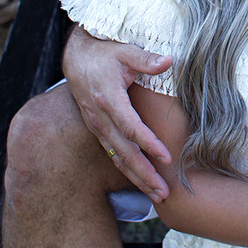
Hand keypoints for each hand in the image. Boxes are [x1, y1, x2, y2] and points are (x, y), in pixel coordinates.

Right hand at [63, 25, 173, 200]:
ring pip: (117, 158)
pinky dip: (127, 170)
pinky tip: (141, 181)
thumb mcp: (126, 51)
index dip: (149, 143)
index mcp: (109, 98)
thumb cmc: (105, 53)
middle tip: (164, 192)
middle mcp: (100, 117)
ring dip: (137, 178)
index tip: (167, 157)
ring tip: (158, 195)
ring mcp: (97, 126)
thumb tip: (169, 60)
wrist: (77, 57)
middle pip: (124, 152)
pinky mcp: (97, 129)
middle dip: (144, 174)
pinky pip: (112, 154)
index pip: (131, 127)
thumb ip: (146, 59)